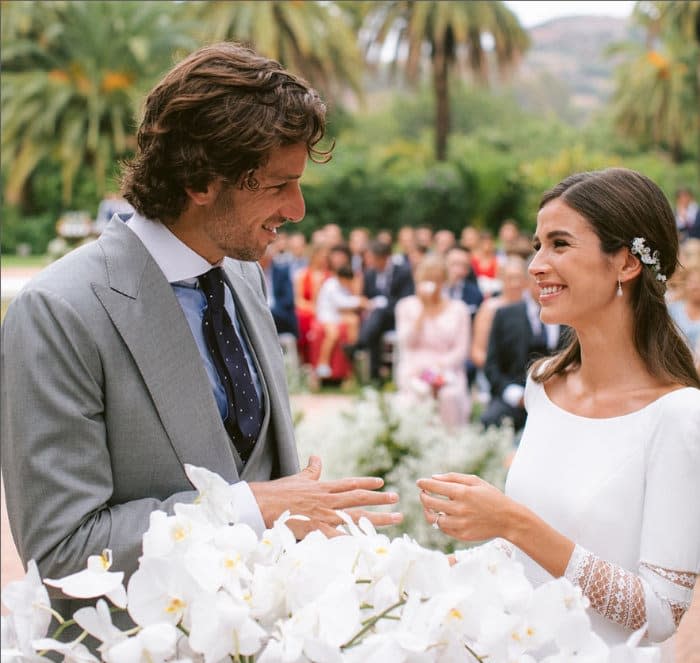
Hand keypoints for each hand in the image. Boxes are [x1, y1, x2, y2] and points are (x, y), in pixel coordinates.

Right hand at [250, 456, 401, 538]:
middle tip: (397, 499)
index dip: (367, 482)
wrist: (262, 504)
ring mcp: (324, 516)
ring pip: (357, 516)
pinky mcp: (317, 530)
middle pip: (359, 498)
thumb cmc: (278, 492)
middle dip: (380, 499)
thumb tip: (316, 456)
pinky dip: (355, 541)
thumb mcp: (298, 478)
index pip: (350, 484)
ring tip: (396, 518)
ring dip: (378, 518)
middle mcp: (328, 501)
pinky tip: (370, 544)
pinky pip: (340, 537)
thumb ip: (311, 470)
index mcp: (324, 488)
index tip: (382, 482)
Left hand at [416, 473, 514, 541]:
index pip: (434, 487)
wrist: (508, 520)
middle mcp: (459, 509)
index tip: (419, 482)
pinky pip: (443, 529)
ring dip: (428, 511)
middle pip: (430, 503)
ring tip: (429, 505)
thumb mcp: (475, 481)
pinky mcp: (461, 535)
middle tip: (423, 493)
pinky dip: (439, 521)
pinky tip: (442, 515)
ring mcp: (460, 524)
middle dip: (423, 496)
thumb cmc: (491, 497)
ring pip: (433, 519)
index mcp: (463, 493)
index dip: (424, 484)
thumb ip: (453, 478)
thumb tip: (433, 477)